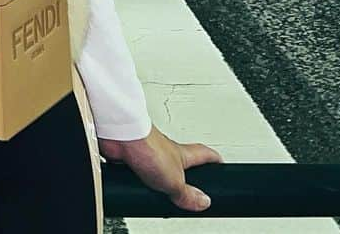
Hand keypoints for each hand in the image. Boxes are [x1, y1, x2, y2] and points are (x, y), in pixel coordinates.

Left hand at [98, 123, 223, 212]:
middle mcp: (165, 151)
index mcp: (182, 155)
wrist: (120, 136)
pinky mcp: (130, 157)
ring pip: (158, 165)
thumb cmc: (147, 145)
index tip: (220, 162)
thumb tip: (203, 202)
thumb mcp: (174, 180)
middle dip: (186, 170)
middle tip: (191, 179)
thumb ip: (187, 194)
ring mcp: (147, 153)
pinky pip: (138, 171)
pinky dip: (138, 178)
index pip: (204, 154)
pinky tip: (137, 186)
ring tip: (161, 189)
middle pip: (181, 160)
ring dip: (158, 176)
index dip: (213, 158)